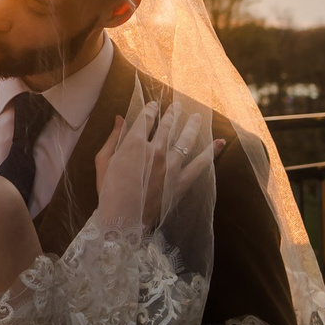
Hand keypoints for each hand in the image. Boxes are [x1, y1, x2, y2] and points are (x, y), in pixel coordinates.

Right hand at [95, 99, 219, 227]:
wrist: (124, 220)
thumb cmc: (108, 191)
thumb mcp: (103, 161)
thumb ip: (113, 137)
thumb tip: (120, 118)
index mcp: (134, 144)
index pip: (146, 119)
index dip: (151, 109)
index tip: (154, 104)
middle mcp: (155, 150)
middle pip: (167, 126)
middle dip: (172, 113)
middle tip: (178, 105)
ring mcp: (171, 166)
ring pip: (185, 139)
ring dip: (191, 125)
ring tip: (197, 116)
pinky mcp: (181, 181)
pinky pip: (200, 164)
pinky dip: (212, 152)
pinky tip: (221, 142)